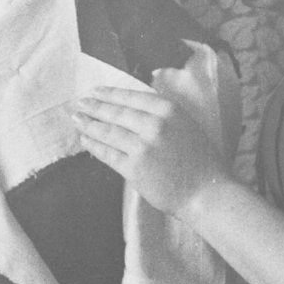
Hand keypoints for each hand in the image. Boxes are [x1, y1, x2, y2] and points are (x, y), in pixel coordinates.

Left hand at [75, 83, 227, 218]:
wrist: (206, 192)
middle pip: (117, 112)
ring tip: (77, 120)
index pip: (132, 97)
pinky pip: (108, 154)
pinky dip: (94, 146)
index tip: (96, 92)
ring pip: (108, 132)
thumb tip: (134, 106)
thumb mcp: (186, 125)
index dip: (110, 94)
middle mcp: (155, 125)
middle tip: (80, 104)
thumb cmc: (200, 161)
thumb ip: (162, 115)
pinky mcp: (134, 169)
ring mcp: (143, 147)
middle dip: (95, 107)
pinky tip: (85, 141)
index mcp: (169, 110)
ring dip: (89, 125)